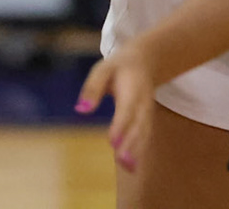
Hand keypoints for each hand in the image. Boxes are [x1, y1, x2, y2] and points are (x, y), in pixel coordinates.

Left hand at [77, 46, 154, 172]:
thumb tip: (80, 109)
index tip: (113, 142)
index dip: (121, 126)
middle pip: (138, 126)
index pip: (126, 110)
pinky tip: (131, 167)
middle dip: (130, 144)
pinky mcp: (147, 119)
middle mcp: (142, 103)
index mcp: (131, 89)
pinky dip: (140, 151)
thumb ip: (92, 89)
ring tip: (129, 169)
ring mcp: (147, 112)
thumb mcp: (102, 69)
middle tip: (122, 162)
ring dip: (137, 151)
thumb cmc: (118, 66)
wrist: (144, 60)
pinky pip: (145, 136)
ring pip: (143, 134)